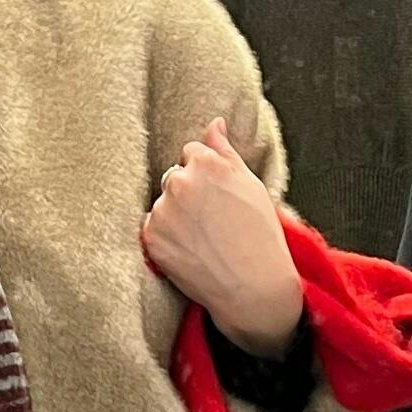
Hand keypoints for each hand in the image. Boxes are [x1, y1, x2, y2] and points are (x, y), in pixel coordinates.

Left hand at [142, 118, 304, 358]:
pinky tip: (190, 251)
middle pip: (174, 177)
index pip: (191, 154)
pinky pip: (153, 229)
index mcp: (206, 162)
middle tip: (212, 224)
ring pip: (162, 204)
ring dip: (175, 217)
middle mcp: (180, 182)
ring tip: (202, 240)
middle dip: (188, 194)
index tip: (218, 200)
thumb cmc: (259, 236)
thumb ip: (225, 151)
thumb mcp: (250, 185)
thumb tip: (214, 124)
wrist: (252, 288)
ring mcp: (163, 211)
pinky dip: (166, 239)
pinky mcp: (152, 238)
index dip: (206, 178)